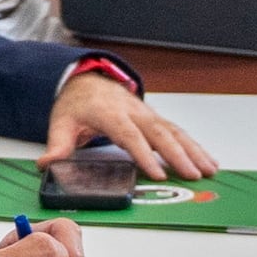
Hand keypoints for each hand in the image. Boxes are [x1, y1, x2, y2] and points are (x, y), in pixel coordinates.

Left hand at [48, 67, 214, 180]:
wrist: (87, 81)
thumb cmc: (76, 104)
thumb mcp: (60, 122)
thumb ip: (57, 144)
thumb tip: (47, 164)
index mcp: (110, 113)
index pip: (129, 135)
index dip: (144, 155)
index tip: (156, 174)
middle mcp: (133, 112)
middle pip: (159, 134)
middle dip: (179, 156)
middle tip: (193, 175)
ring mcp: (147, 114)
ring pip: (174, 132)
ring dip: (193, 151)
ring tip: (209, 170)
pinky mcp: (155, 119)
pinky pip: (178, 132)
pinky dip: (194, 146)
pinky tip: (208, 161)